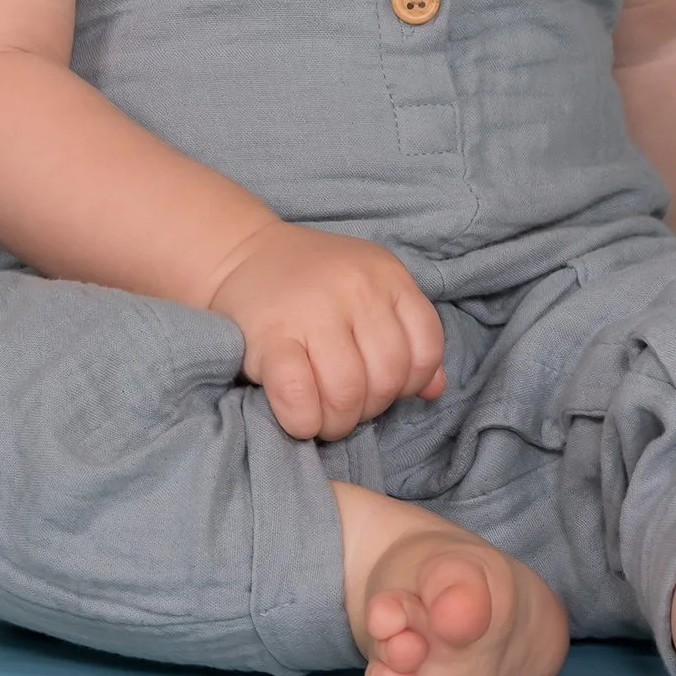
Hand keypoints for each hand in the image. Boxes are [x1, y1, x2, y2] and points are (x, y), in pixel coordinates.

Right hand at [207, 221, 446, 441]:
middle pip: (388, 376)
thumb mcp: (370, 290)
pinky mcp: (270, 335)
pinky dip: (304, 420)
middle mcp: (356, 287)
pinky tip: (300, 418)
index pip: (425, 347)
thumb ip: (405, 333)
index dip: (410, 382)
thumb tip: (434, 390)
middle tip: (345, 404)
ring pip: (348, 391)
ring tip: (323, 416)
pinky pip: (299, 394)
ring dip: (337, 422)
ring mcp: (313, 309)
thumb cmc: (312, 281)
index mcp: (387, 274)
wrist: (241, 253)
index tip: (381, 385)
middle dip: (370, 407)